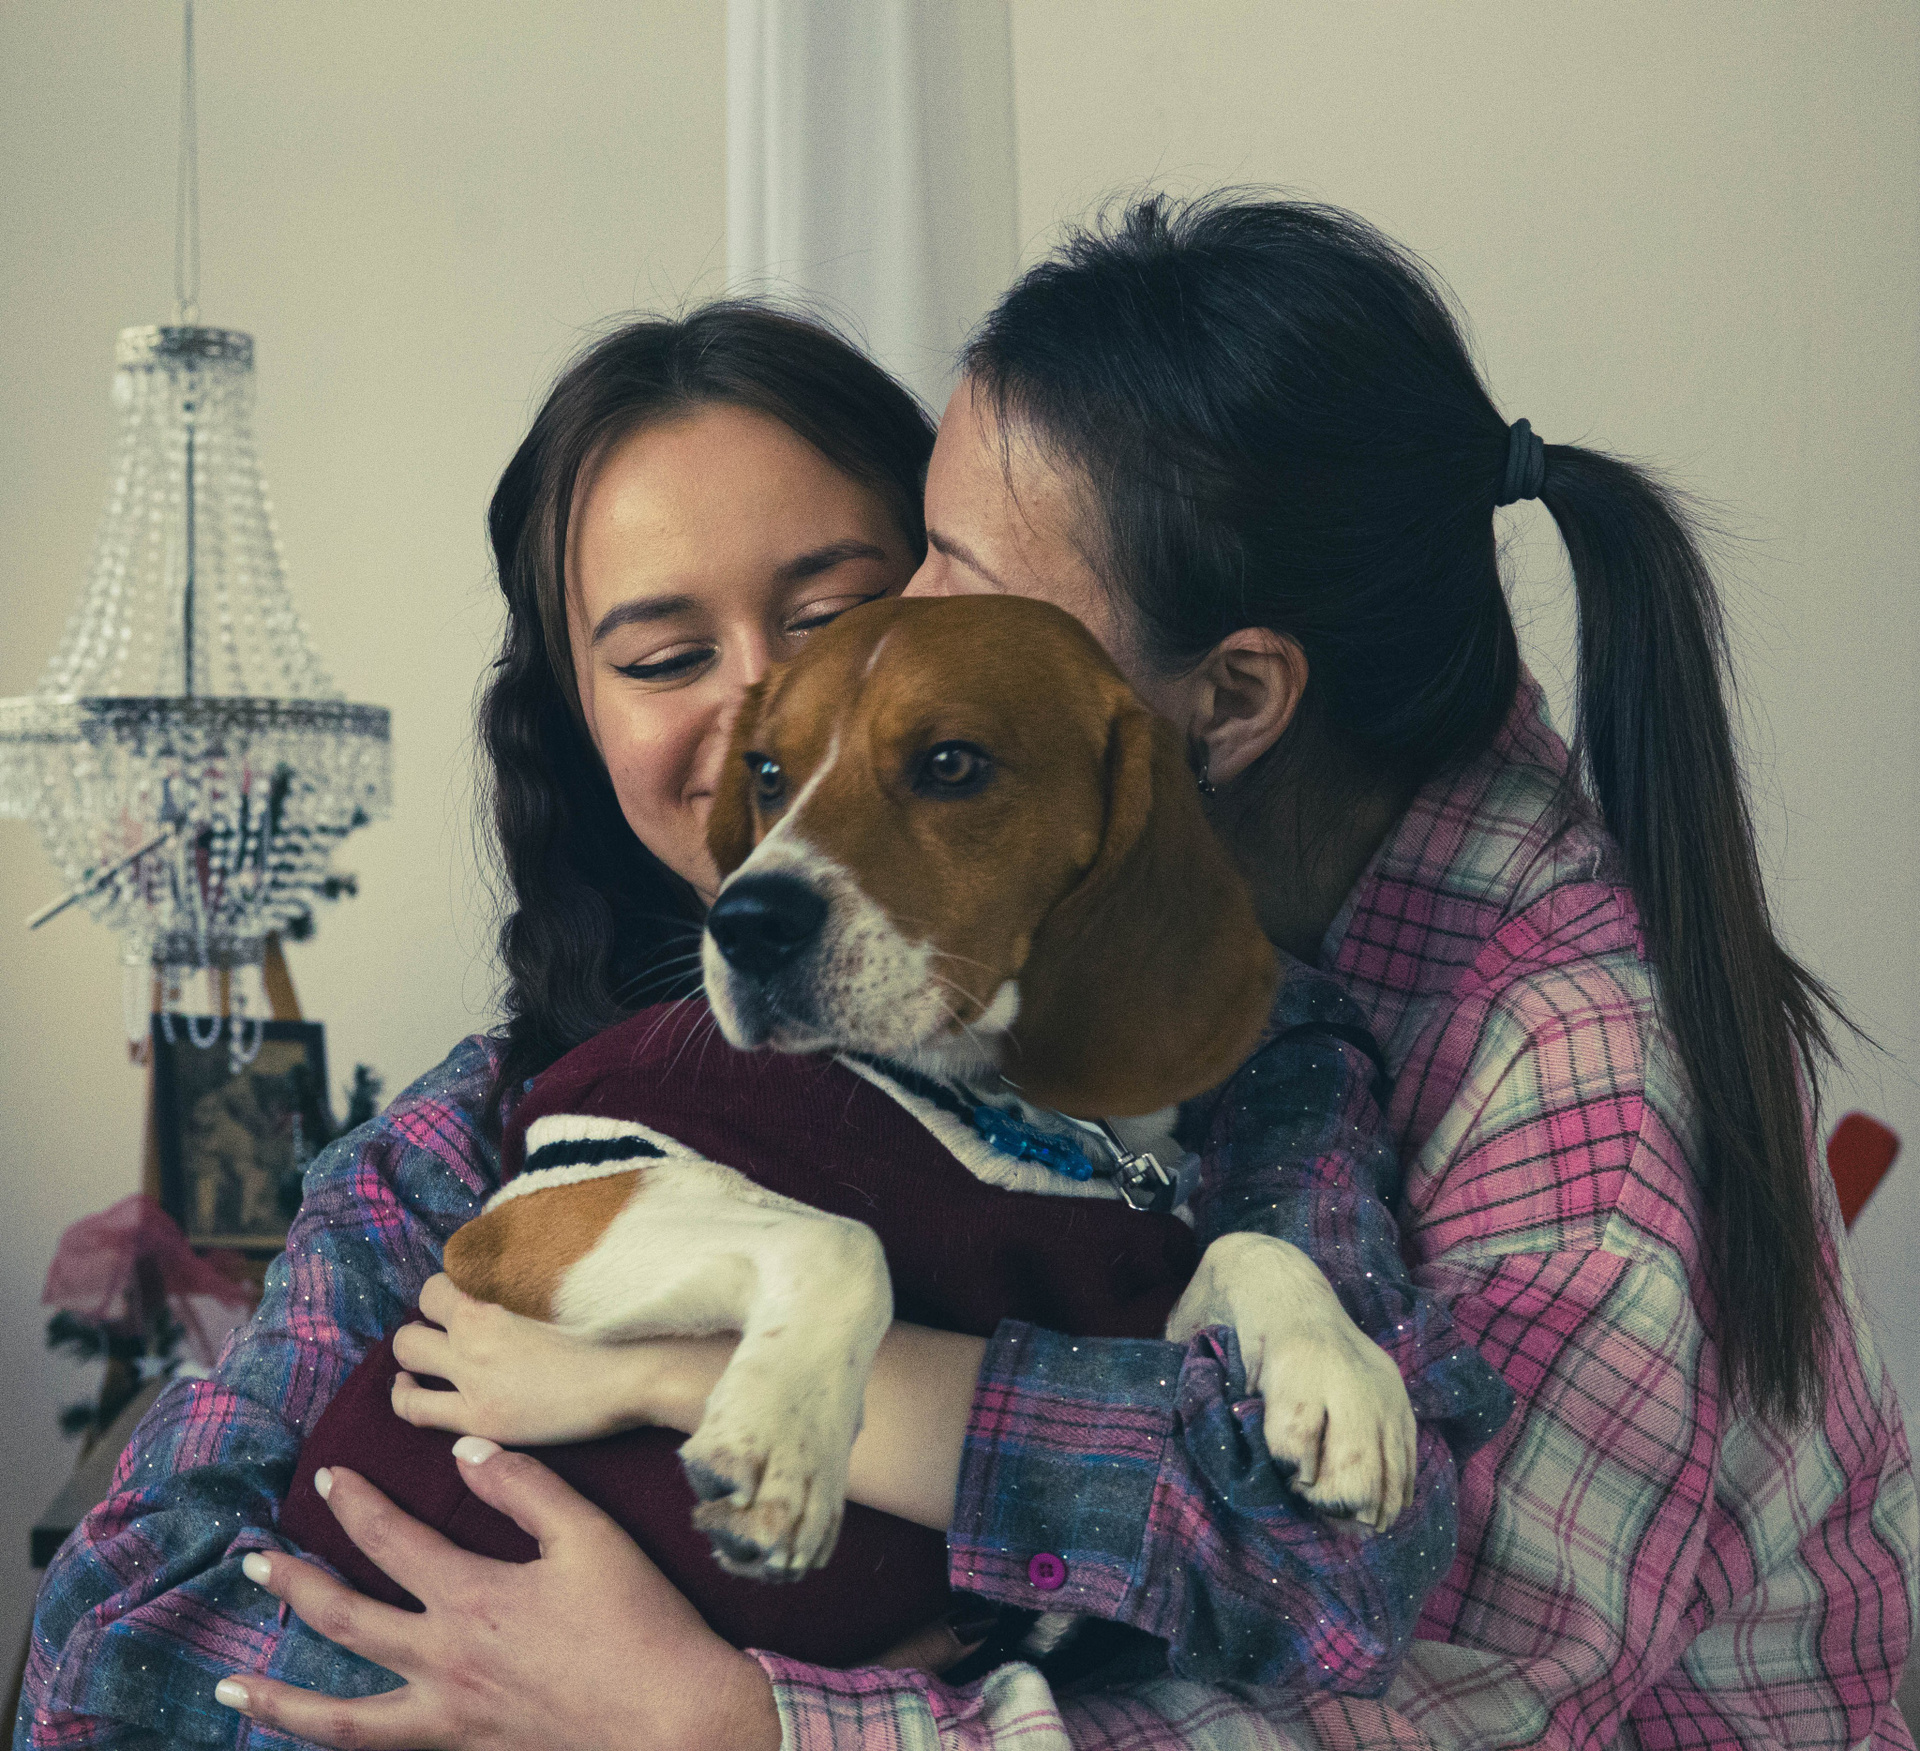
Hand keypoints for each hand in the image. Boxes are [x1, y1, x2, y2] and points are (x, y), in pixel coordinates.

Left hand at [216, 1441, 779, 1750]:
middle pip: (346, 1621)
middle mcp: (445, 1661)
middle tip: (256, 1563)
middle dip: (295, 1587)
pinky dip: (343, 1742)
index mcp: (473, 1597)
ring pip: (340, 1717)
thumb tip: (466, 1455)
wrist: (673, 1723)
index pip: (392, 1541)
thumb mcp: (591, 1535)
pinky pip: (384, 1750)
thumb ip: (524, 1487)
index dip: (357, 1504)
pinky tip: (327, 1736)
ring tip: (231, 1684)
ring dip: (280, 1698)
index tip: (329, 1477)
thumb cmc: (639, 1623)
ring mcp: (450, 1718)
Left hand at [391, 1274, 737, 1444]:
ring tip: (422, 1361)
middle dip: (429, 1317)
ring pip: (406, 1355)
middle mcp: (473, 1332)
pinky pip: (414, 1409)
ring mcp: (471, 1378)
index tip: (464, 1296)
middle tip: (448, 1328)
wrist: (637, 1371)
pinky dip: (408, 1397)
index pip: (442, 1278)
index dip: (451, 1288)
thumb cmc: (616, 1319)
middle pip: (420, 1310)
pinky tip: (413, 1392)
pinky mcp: (479, 1418)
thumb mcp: (564, 1280)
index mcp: (496, 1294)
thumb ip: (527, 1273)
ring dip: (412, 1355)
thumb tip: (514, 1253)